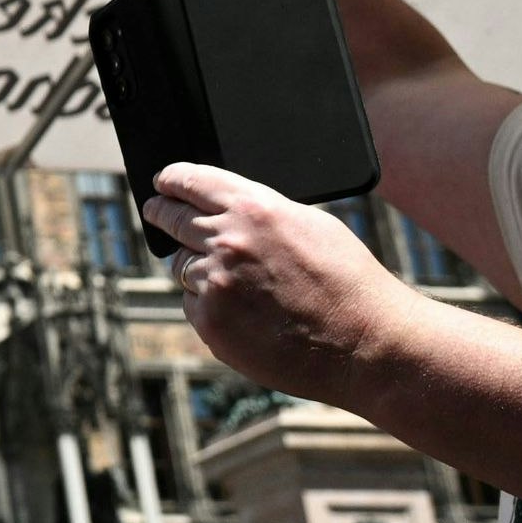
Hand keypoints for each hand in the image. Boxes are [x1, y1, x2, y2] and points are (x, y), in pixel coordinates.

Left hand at [141, 162, 423, 401]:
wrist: (365, 342)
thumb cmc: (348, 283)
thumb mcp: (310, 225)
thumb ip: (262, 212)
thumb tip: (227, 206)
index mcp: (254, 209)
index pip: (192, 181)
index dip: (172, 180)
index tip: (162, 182)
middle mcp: (227, 241)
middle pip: (171, 219)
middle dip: (161, 213)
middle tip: (156, 211)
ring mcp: (214, 284)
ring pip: (180, 266)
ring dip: (195, 268)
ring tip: (234, 282)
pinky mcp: (211, 323)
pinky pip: (193, 305)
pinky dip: (210, 306)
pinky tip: (244, 313)